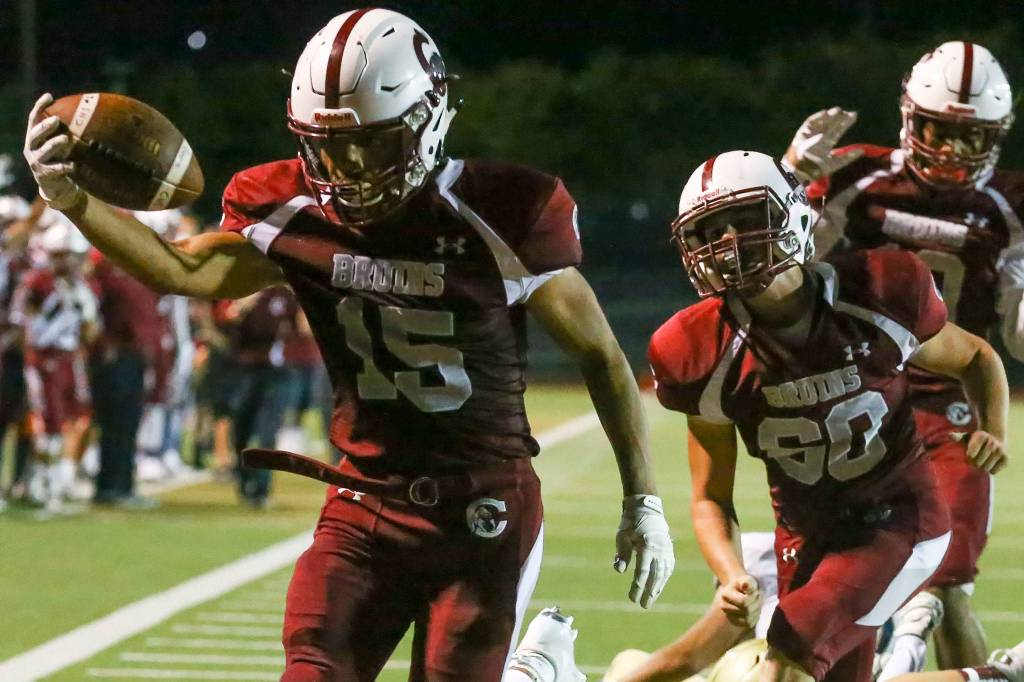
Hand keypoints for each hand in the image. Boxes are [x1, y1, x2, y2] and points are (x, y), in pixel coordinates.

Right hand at [24, 93, 81, 210]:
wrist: (56, 186)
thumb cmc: (59, 159)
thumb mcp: (60, 144)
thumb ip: (64, 130)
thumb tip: (86, 113)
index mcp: (33, 137)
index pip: (33, 119)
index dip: (39, 107)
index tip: (49, 96)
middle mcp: (31, 148)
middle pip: (35, 134)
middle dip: (45, 127)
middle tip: (56, 120)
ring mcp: (37, 162)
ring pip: (44, 152)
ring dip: (55, 144)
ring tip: (66, 139)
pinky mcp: (45, 175)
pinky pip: (55, 169)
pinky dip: (64, 166)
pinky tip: (73, 165)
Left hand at [614, 494, 674, 607]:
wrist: (646, 508)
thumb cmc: (631, 522)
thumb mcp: (622, 535)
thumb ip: (622, 553)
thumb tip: (619, 570)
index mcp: (647, 546)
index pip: (642, 572)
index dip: (637, 587)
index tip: (632, 598)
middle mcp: (659, 549)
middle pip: (655, 575)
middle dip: (649, 592)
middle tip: (644, 605)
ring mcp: (666, 549)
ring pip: (663, 572)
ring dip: (657, 587)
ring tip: (651, 599)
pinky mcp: (668, 549)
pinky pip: (668, 567)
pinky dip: (664, 578)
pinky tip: (659, 586)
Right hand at [716, 574, 761, 627]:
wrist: (741, 591)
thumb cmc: (746, 585)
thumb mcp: (748, 580)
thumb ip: (747, 582)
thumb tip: (744, 585)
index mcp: (725, 594)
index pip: (744, 602)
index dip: (753, 597)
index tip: (754, 591)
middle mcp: (724, 606)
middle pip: (747, 611)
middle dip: (756, 604)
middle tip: (756, 597)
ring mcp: (728, 615)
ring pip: (748, 619)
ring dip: (756, 611)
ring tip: (755, 603)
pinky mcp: (735, 622)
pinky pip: (749, 624)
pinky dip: (754, 617)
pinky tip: (753, 610)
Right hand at [785, 107, 862, 182]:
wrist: (800, 171)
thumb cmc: (816, 169)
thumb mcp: (835, 163)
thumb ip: (848, 157)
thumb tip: (862, 151)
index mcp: (827, 144)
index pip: (837, 131)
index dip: (845, 123)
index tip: (854, 115)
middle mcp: (819, 138)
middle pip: (830, 124)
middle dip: (839, 118)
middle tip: (848, 112)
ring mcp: (810, 135)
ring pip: (821, 122)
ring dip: (829, 116)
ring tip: (838, 110)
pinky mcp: (802, 133)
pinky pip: (809, 123)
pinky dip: (816, 118)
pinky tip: (825, 113)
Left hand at [952, 430, 1008, 473]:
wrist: (995, 439)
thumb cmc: (975, 440)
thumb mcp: (966, 437)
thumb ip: (958, 437)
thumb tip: (950, 435)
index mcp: (981, 435)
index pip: (971, 454)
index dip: (969, 455)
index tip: (970, 453)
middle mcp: (992, 442)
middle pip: (977, 463)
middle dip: (974, 462)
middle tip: (976, 457)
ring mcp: (1000, 450)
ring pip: (985, 468)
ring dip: (982, 467)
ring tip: (984, 459)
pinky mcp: (1006, 459)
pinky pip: (993, 471)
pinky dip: (990, 470)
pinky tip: (991, 462)